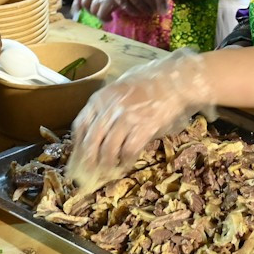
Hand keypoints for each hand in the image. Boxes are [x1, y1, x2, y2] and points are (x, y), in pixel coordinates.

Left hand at [70, 49, 213, 181]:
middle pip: (92, 141)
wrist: (175, 81)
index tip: (78, 155)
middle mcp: (110, 109)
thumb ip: (107, 105)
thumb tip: (99, 128)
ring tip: (109, 171)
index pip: (81, 125)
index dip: (77, 144)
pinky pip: (129, 151)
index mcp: (101, 98)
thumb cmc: (149, 81)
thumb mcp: (120, 87)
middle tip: (89, 172)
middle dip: (89, 160)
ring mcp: (126, 119)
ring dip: (107, 164)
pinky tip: (127, 163)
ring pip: (108, 150)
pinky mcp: (143, 128)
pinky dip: (126, 160)